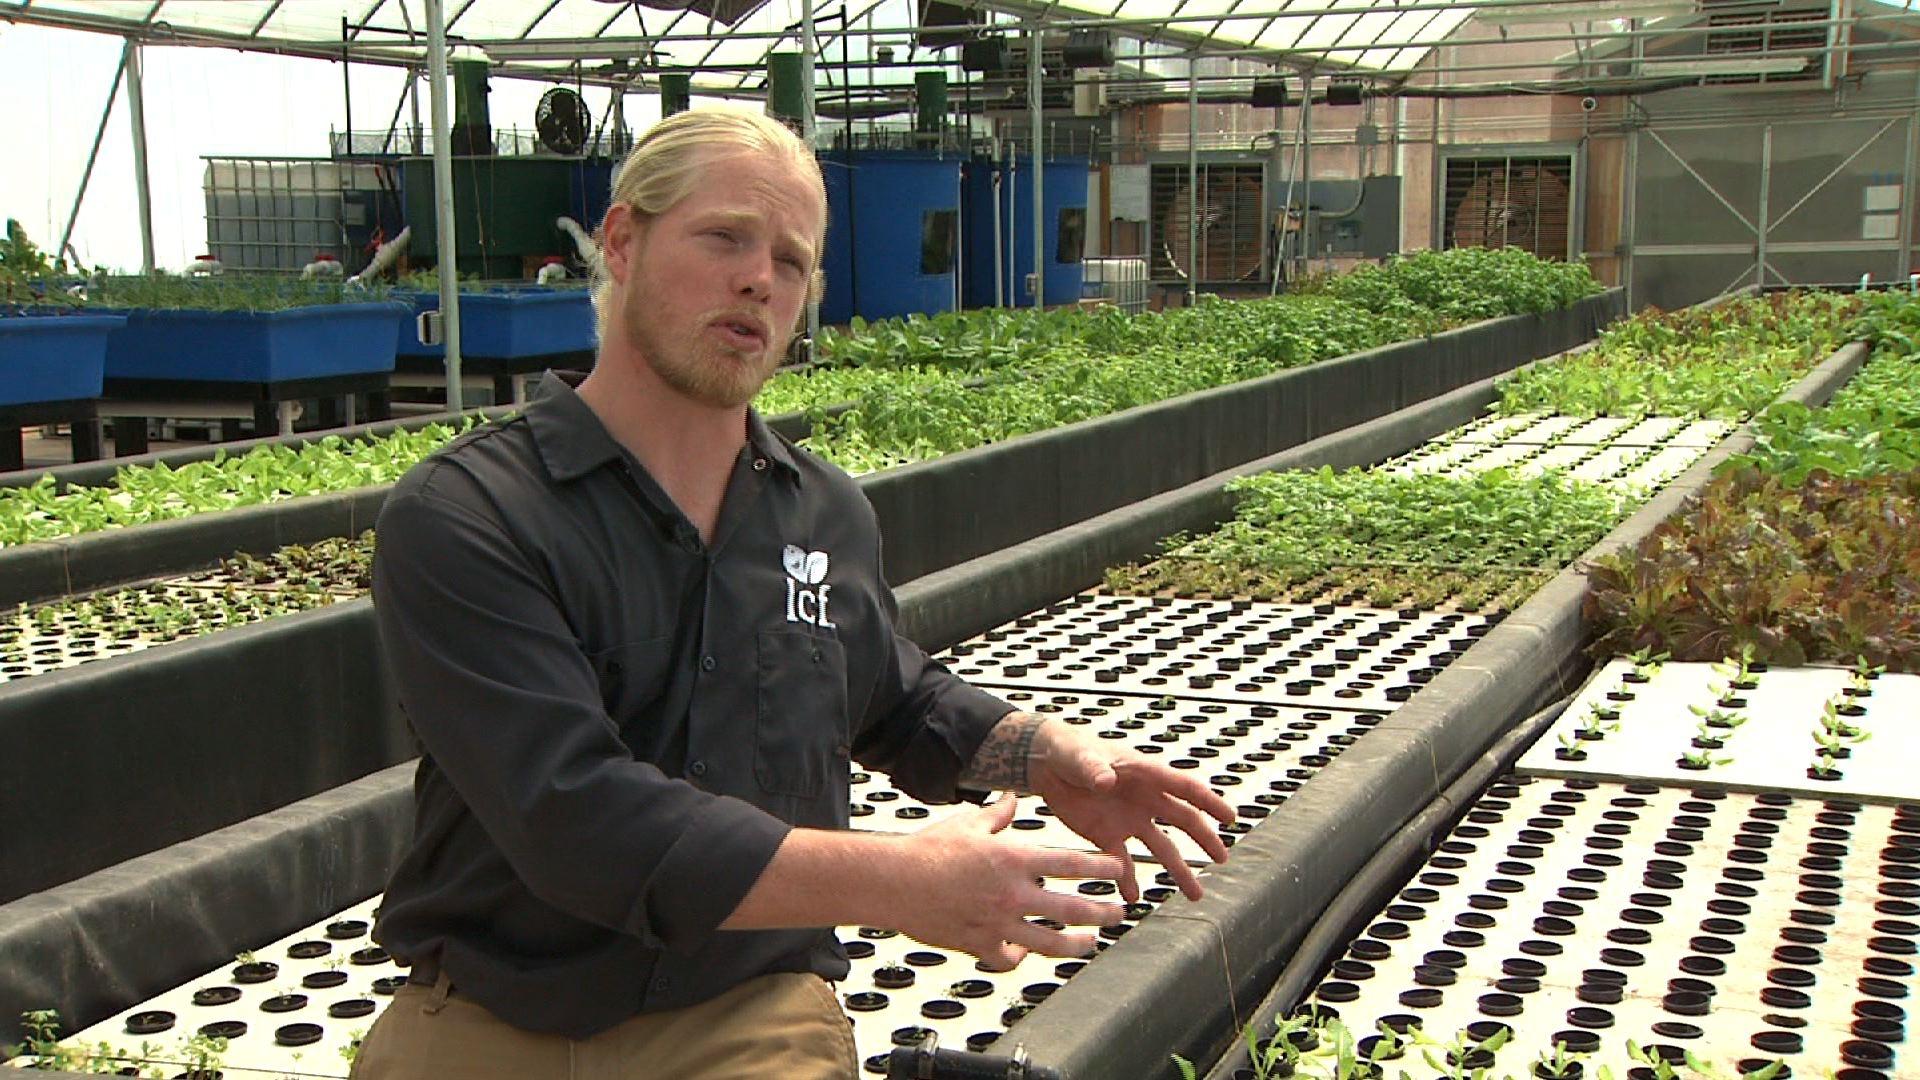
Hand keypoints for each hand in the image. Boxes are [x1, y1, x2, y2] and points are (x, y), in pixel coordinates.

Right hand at [891, 794, 1126, 969]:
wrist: (892, 881)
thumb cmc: (926, 850)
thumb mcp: (967, 823)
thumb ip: (997, 814)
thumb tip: (1011, 799)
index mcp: (1013, 859)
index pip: (1070, 863)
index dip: (1100, 866)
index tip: (1119, 868)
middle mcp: (1011, 893)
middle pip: (1071, 907)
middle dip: (1102, 911)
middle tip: (1118, 912)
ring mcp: (997, 922)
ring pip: (1049, 942)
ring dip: (1076, 944)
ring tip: (1091, 943)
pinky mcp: (978, 944)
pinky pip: (1007, 958)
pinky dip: (1018, 959)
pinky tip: (1023, 956)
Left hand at [1029, 721, 1235, 902]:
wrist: (1046, 765)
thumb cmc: (1068, 751)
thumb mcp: (1079, 757)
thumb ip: (1093, 769)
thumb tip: (1106, 780)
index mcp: (1145, 774)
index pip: (1184, 787)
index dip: (1209, 801)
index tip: (1231, 818)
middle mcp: (1145, 799)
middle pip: (1183, 820)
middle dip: (1204, 839)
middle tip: (1222, 859)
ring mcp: (1129, 819)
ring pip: (1161, 848)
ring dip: (1178, 870)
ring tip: (1195, 894)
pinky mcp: (1108, 835)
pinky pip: (1124, 862)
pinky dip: (1128, 880)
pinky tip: (1133, 898)